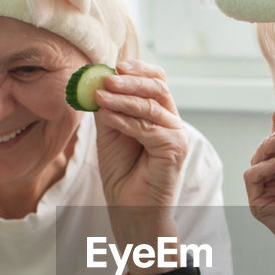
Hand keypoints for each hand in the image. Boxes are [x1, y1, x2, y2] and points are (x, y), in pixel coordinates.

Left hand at [92, 60, 188, 236]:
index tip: (116, 65)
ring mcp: (177, 135)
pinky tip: (106, 116)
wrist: (130, 209)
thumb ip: (109, 108)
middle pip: (158, 87)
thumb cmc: (122, 174)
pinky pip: (147, 127)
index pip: (157, 82)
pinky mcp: (175, 148)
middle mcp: (172, 123)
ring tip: (99, 96)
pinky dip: (124, 119)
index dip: (138, 70)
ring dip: (122, 98)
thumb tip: (97, 80)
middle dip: (130, 80)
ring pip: (151, 105)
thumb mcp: (111, 132)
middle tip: (107, 78)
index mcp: (160, 116)